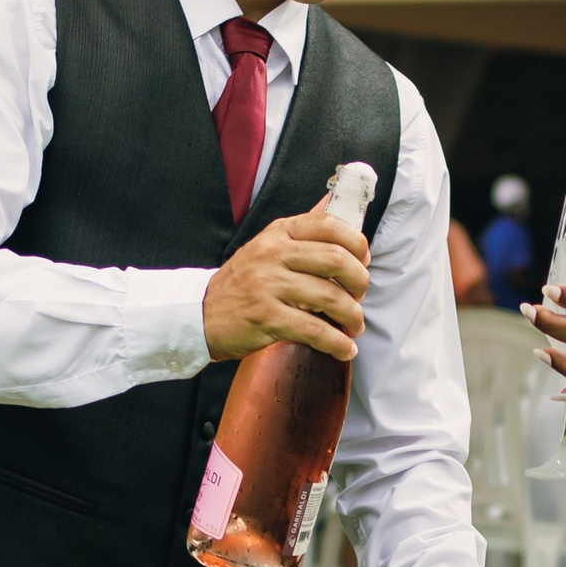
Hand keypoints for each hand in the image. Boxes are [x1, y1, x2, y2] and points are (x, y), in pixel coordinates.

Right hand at [203, 208, 371, 362]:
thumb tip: (342, 218)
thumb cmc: (242, 284)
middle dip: (360, 282)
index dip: (357, 244)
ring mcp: (269, 285)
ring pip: (330, 297)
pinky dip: (337, 343)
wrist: (201, 314)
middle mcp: (273, 254)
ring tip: (354, 326)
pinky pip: (314, 330)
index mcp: (278, 233)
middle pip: (336, 260)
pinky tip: (344, 348)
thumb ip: (301, 238)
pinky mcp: (267, 317)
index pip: (329, 225)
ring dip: (352, 316)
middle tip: (360, 297)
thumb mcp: (267, 249)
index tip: (364, 262)